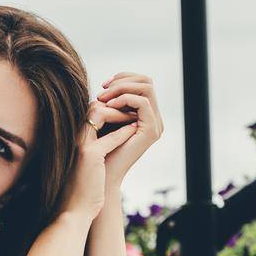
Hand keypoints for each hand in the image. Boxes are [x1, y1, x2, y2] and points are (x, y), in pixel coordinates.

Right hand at [57, 113, 137, 222]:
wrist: (74, 210)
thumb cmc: (84, 188)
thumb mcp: (90, 163)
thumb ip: (96, 146)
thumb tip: (111, 134)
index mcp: (74, 137)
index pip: (91, 110)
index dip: (110, 108)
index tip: (125, 111)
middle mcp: (74, 137)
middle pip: (95, 107)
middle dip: (116, 105)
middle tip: (133, 110)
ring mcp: (81, 145)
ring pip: (101, 113)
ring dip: (120, 113)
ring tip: (135, 117)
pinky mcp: (90, 156)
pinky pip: (111, 137)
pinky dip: (124, 132)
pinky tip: (134, 130)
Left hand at [91, 72, 163, 189]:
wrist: (102, 177)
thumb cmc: (99, 152)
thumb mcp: (106, 120)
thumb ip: (112, 102)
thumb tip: (108, 82)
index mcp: (146, 116)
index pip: (141, 83)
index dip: (122, 78)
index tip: (102, 86)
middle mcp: (154, 119)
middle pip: (146, 81)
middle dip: (123, 80)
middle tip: (103, 88)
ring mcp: (155, 124)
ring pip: (146, 87)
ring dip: (122, 87)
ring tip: (103, 97)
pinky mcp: (152, 130)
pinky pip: (142, 102)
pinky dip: (124, 99)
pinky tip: (108, 105)